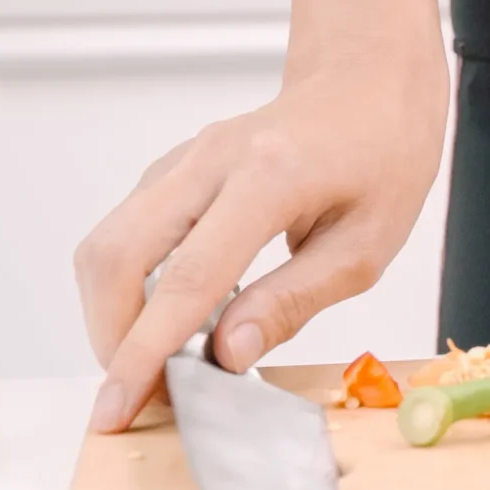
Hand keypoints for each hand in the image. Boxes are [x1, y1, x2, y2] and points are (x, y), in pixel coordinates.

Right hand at [73, 42, 447, 431]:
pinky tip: (172, 320)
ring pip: (106, 244)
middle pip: (115, 256)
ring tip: (158, 366)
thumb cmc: (383, 158)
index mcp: (267, 178)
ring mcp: (182, 160)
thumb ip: (294, 301)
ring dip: (113, 316)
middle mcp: (208, 161)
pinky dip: (130, 287)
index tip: (118, 407)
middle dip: (111, 339)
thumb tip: (226, 356)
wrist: (369, 81)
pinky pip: (126, 233)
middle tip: (143, 395)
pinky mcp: (172, 170)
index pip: (186, 278)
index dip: (145, 352)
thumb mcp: (367, 245)